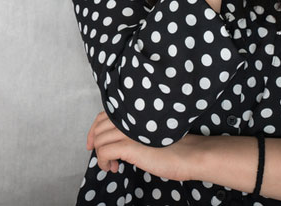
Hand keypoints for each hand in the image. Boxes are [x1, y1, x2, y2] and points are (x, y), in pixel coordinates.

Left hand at [86, 111, 202, 181]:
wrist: (188, 154)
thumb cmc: (172, 145)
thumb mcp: (146, 132)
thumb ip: (130, 130)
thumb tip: (112, 141)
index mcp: (132, 114)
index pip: (102, 116)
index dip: (94, 130)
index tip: (92, 144)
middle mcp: (127, 119)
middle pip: (98, 129)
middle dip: (95, 145)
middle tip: (104, 159)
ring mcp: (127, 131)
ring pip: (99, 141)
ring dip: (101, 156)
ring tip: (113, 165)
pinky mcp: (129, 145)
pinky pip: (104, 152)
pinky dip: (103, 162)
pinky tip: (113, 167)